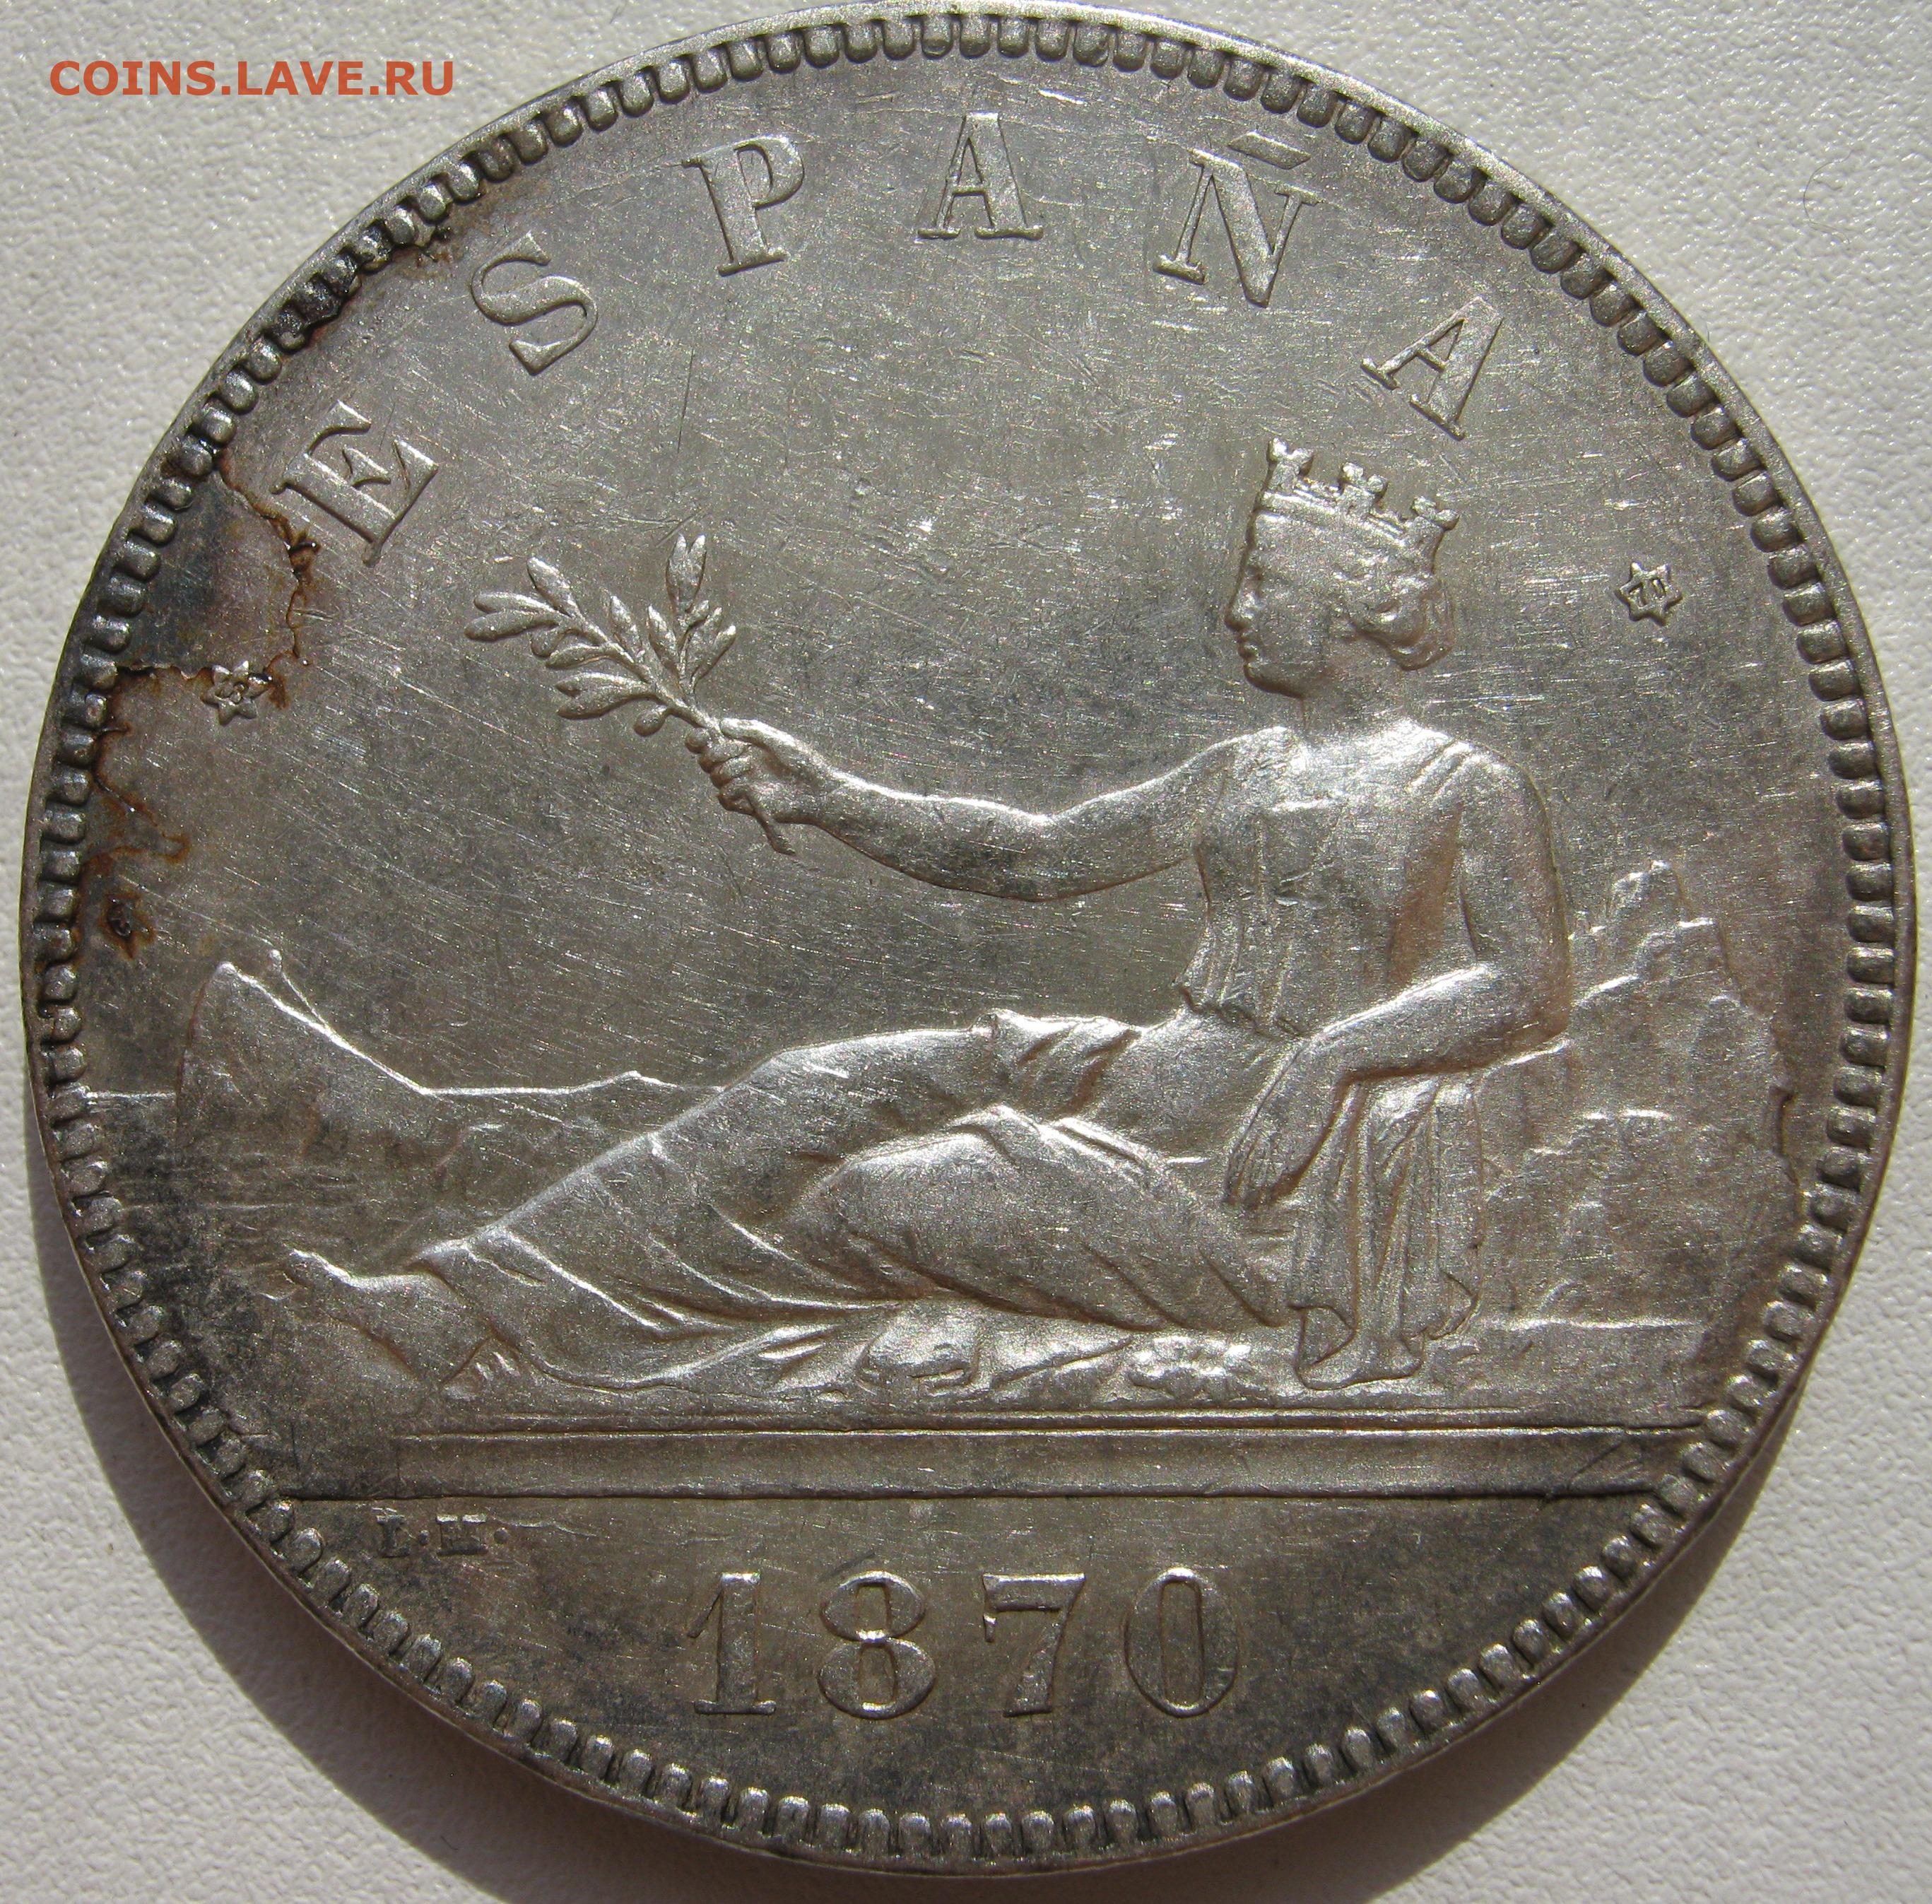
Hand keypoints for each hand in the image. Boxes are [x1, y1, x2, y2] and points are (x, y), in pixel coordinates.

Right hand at [686, 717, 834, 826]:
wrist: (817, 791)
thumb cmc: (802, 762)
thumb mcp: (776, 739)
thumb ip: (750, 730)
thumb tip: (720, 724)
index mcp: (744, 747)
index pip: (710, 743)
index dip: (698, 739)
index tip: (703, 734)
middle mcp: (739, 765)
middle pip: (706, 760)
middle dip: (715, 753)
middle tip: (740, 750)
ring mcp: (742, 785)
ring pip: (714, 777)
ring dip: (728, 769)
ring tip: (750, 767)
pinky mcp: (746, 805)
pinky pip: (724, 798)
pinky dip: (732, 790)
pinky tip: (748, 786)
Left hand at [1224, 1032, 1351, 1211]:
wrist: (1322, 1063)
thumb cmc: (1305, 1076)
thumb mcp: (1282, 1094)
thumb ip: (1273, 1113)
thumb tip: (1267, 1126)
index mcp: (1261, 1117)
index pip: (1240, 1150)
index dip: (1232, 1171)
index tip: (1225, 1187)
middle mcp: (1267, 1127)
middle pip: (1246, 1163)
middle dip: (1237, 1185)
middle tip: (1229, 1204)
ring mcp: (1284, 1132)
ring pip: (1263, 1167)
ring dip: (1254, 1189)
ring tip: (1246, 1207)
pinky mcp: (1302, 1135)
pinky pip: (1285, 1164)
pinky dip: (1277, 1181)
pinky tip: (1272, 1194)